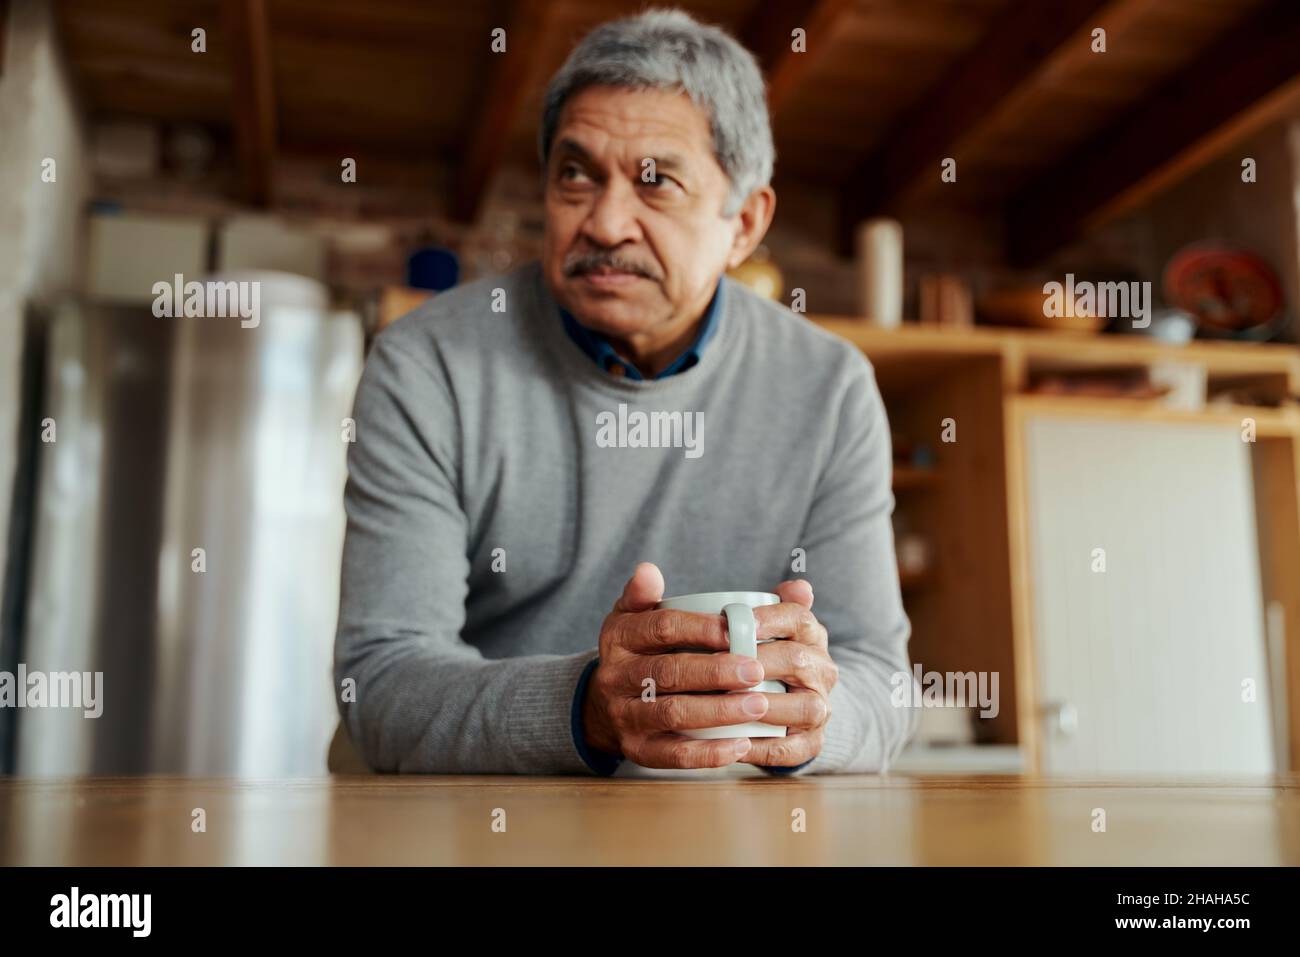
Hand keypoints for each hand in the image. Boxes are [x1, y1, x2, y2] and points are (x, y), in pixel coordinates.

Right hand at [581, 563, 774, 768]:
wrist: (602, 705)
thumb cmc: (635, 652)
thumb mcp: (630, 618)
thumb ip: (644, 594)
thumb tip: (648, 570)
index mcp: (619, 638)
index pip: (660, 628)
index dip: (698, 628)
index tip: (735, 629)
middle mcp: (616, 677)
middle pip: (669, 673)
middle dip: (715, 672)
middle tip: (757, 670)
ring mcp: (625, 716)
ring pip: (673, 714)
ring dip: (719, 711)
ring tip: (759, 705)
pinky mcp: (638, 750)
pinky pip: (673, 755)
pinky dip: (707, 753)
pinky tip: (741, 745)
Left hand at [741, 579, 836, 767]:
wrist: (788, 699)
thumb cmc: (763, 654)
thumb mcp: (766, 626)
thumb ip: (771, 602)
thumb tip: (797, 584)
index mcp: (810, 635)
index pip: (798, 617)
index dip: (771, 618)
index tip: (739, 621)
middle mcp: (822, 670)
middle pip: (797, 660)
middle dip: (760, 662)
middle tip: (722, 666)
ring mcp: (820, 708)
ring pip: (805, 707)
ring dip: (767, 707)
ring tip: (730, 705)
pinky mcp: (812, 742)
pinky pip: (794, 749)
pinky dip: (766, 749)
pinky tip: (736, 746)